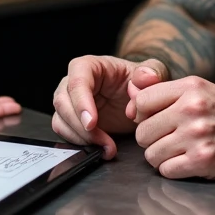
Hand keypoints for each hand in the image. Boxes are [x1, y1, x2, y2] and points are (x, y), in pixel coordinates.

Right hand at [51, 55, 167, 158]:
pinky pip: (64, 132)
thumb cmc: (140, 82)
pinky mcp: (71, 119)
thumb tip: (145, 78)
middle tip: (101, 141)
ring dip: (81, 137)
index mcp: (91, 66)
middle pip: (63, 101)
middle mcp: (74, 81)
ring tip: (106, 147)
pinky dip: (80, 143)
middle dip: (79, 125)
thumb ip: (152, 72)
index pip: (77, 80)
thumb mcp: (153, 72)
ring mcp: (70, 101)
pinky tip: (100, 149)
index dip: (81, 102)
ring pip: (60, 119)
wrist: (139, 100)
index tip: (92, 122)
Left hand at [132, 76, 214, 179]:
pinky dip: (174, 170)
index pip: (142, 101)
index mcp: (191, 88)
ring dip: (162, 157)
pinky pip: (167, 170)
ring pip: (151, 154)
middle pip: (143, 132)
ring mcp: (197, 135)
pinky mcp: (203, 160)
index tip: (154, 121)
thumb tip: (130, 99)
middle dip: (152, 140)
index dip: (142, 115)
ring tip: (180, 152)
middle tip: (170, 139)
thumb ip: (166, 93)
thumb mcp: (202, 91)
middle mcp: (192, 109)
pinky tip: (188, 162)